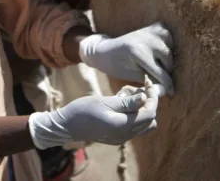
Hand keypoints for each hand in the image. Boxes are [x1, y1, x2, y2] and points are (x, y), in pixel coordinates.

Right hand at [28, 75, 159, 148]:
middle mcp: (125, 135)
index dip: (152, 97)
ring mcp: (121, 137)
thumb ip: (127, 102)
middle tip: (133, 87)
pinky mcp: (116, 136)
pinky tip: (119, 103)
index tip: (147, 82)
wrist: (67, 125)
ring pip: (143, 124)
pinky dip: (132, 114)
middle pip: (149, 119)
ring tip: (124, 95)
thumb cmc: (83, 110)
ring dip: (140, 108)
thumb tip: (145, 98)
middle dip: (147, 102)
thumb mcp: (105, 102)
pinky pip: (133, 126)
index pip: (150, 113)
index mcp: (123, 126)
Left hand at [78, 23, 173, 94]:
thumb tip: (167, 87)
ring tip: (160, 63)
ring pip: (169, 44)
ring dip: (168, 55)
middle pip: (168, 58)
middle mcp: (145, 40)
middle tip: (161, 76)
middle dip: (167, 70)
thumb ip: (150, 80)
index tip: (172, 92)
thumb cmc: (116, 66)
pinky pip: (165, 31)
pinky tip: (160, 49)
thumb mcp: (132, 76)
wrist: (105, 51)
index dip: (167, 84)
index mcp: (138, 53)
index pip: (160, 72)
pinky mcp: (148, 27)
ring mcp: (147, 31)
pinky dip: (167, 40)